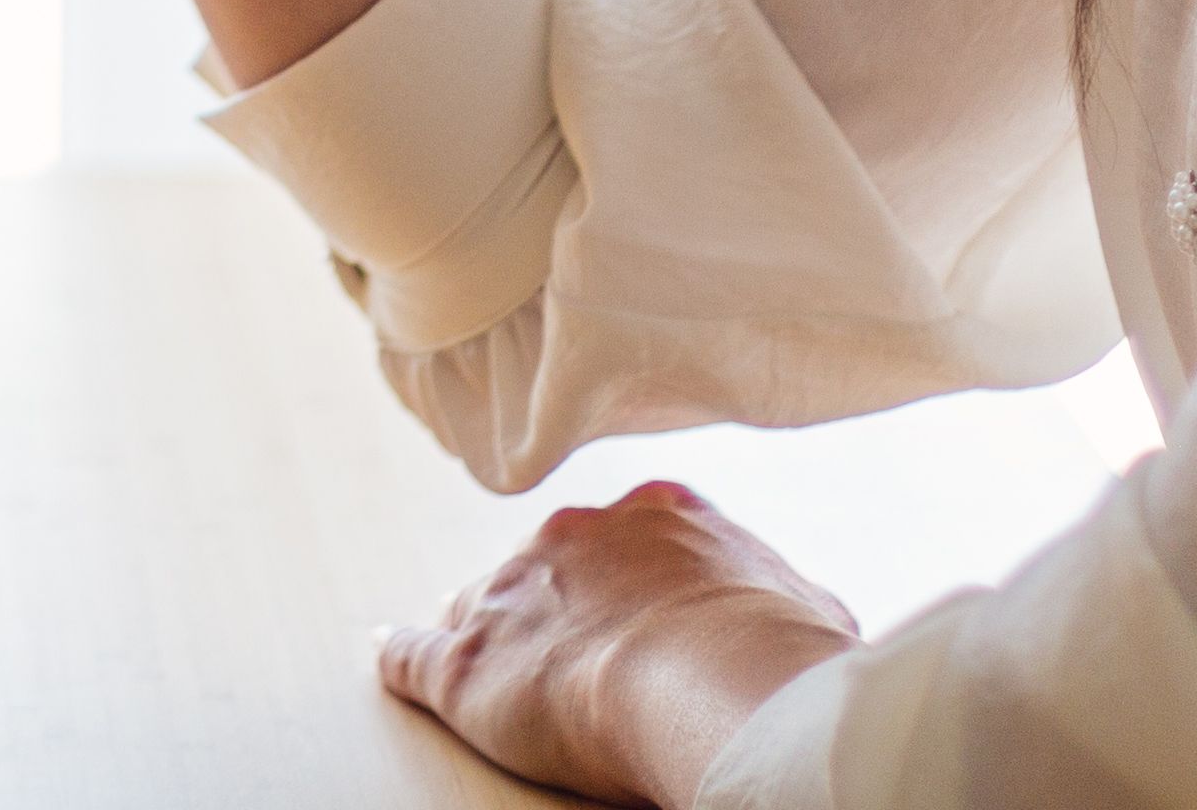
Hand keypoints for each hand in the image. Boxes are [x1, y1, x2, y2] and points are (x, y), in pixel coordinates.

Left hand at [379, 483, 856, 804]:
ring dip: (491, 636)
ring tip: (500, 677)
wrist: (718, 678)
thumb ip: (780, 599)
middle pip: (547, 567)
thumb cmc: (782, 655)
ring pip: (482, 605)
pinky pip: (413, 652)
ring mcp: (512, 591)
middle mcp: (576, 536)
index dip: (626, 580)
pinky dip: (400, 656)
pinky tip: (390, 655)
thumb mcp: (806, 609)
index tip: (634, 610)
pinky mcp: (464, 661)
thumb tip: (803, 621)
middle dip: (557, 606)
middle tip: (578, 660)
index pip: (627, 539)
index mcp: (660, 518)